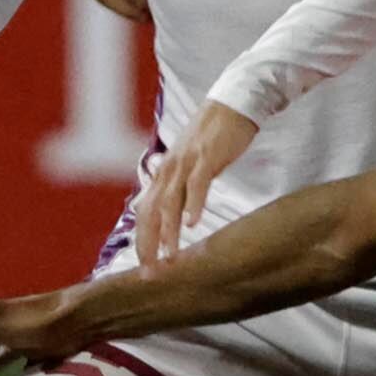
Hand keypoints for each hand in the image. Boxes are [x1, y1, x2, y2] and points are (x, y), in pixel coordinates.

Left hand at [131, 102, 258, 262]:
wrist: (232, 102)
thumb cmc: (214, 136)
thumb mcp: (191, 164)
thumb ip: (180, 186)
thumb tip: (172, 212)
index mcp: (164, 174)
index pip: (145, 213)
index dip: (143, 241)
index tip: (146, 268)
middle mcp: (169, 170)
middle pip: (150, 212)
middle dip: (149, 244)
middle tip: (152, 272)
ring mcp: (187, 162)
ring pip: (170, 202)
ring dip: (169, 231)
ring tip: (170, 256)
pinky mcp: (207, 156)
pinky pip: (197, 184)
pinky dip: (194, 204)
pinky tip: (194, 224)